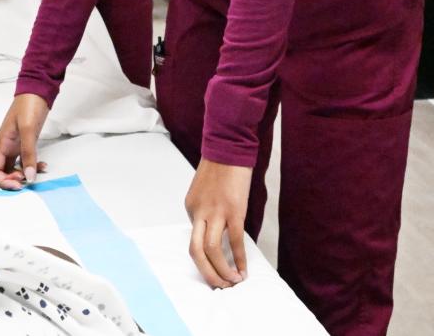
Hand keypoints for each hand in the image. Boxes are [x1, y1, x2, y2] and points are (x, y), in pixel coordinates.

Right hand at [0, 94, 49, 189]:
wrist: (37, 90)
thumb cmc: (29, 105)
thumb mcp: (28, 129)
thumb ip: (28, 154)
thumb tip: (29, 177)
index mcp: (2, 143)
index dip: (2, 181)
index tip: (18, 184)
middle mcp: (6, 146)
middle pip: (2, 172)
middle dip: (13, 180)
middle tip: (27, 179)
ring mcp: (15, 145)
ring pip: (14, 168)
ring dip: (24, 174)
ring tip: (37, 172)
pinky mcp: (25, 143)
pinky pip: (25, 160)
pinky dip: (32, 166)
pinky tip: (42, 165)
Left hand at [183, 158, 251, 287]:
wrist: (228, 147)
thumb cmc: (219, 168)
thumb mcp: (203, 191)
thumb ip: (206, 211)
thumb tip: (215, 231)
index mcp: (190, 207)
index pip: (194, 238)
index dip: (207, 254)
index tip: (217, 264)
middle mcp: (198, 213)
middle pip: (195, 251)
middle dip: (206, 273)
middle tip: (218, 286)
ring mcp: (216, 212)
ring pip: (212, 250)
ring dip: (221, 271)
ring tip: (232, 282)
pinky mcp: (234, 211)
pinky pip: (234, 241)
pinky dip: (238, 259)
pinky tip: (243, 271)